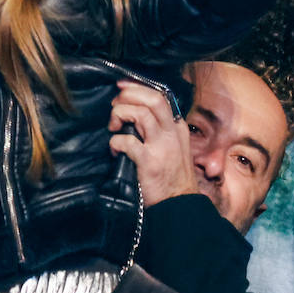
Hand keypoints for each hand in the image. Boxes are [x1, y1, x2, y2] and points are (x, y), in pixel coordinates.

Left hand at [107, 81, 197, 206]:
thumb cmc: (172, 176)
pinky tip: (114, 149)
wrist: (180, 204)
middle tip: (115, 104)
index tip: (121, 87)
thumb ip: (158, 129)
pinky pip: (126, 141)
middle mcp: (171, 133)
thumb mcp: (173, 147)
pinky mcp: (149, 161)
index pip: (159, 97)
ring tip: (113, 126)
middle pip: (153, 99)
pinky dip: (115, 141)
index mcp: (177, 128)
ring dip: (120, 114)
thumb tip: (134, 113)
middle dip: (129, 95)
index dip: (137, 88)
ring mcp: (162, 146)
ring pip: (140, 114)